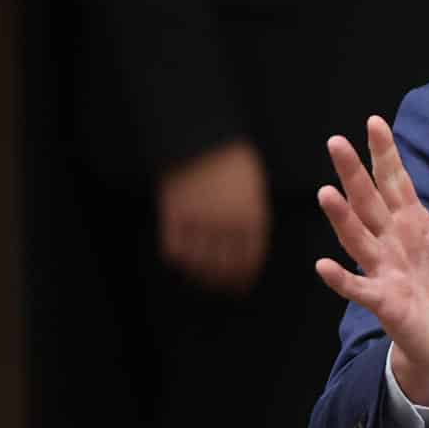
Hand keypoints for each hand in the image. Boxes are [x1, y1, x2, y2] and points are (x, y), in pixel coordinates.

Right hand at [158, 139, 270, 292]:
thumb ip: (252, 219)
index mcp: (252, 218)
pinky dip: (177, 259)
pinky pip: (175, 248)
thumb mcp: (253, 191)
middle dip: (222, 282)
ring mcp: (201, 221)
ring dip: (199, 275)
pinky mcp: (176, 215)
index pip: (249, 259)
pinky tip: (180, 261)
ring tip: (198, 279)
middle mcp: (228, 224)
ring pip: (199, 262)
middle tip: (217, 288)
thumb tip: (246, 250)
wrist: (203, 139)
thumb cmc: (232, 163)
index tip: (239, 286)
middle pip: (225, 266)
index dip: (243, 277)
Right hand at [315, 116, 428, 404]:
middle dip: (353, 174)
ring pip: (358, 239)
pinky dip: (341, 279)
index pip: (395, 180)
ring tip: (326, 193)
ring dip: (341, 219)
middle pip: (368, 202)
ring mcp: (384, 270)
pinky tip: (324, 265)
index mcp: (412, 221)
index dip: (384, 153)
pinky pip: (359, 289)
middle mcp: (391, 240)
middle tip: (336, 142)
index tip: (375, 122)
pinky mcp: (384, 301)